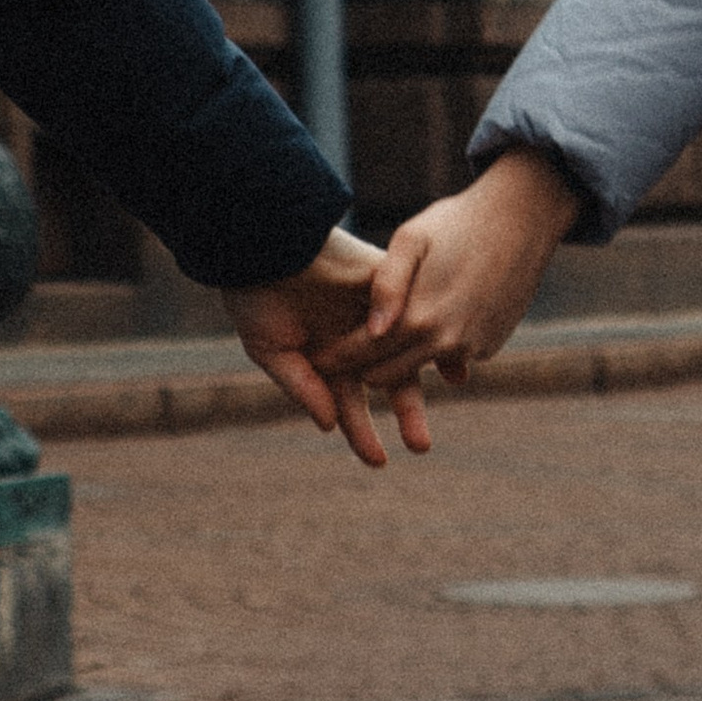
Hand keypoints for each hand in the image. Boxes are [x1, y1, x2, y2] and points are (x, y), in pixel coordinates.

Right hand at [229, 230, 433, 465]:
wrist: (259, 240)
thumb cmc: (255, 294)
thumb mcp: (270, 350)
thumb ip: (303, 386)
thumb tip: (330, 425)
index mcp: (325, 356)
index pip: (349, 401)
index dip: (362, 433)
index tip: (378, 461)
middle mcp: (353, 337)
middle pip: (387, 380)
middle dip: (405, 414)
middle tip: (421, 447)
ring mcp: (370, 310)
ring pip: (404, 350)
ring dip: (420, 380)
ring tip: (440, 396)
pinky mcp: (383, 282)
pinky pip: (411, 309)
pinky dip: (428, 333)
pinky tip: (446, 359)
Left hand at [324, 150, 583, 395]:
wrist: (522, 218)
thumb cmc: (456, 221)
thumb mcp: (412, 238)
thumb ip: (386, 284)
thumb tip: (373, 330)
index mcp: (420, 317)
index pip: (363, 355)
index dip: (334, 359)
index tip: (310, 359)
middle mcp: (447, 342)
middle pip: (386, 375)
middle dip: (358, 370)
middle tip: (333, 358)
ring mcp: (472, 348)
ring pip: (419, 370)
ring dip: (396, 362)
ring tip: (373, 342)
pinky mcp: (491, 346)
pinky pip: (450, 358)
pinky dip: (433, 349)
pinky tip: (423, 323)